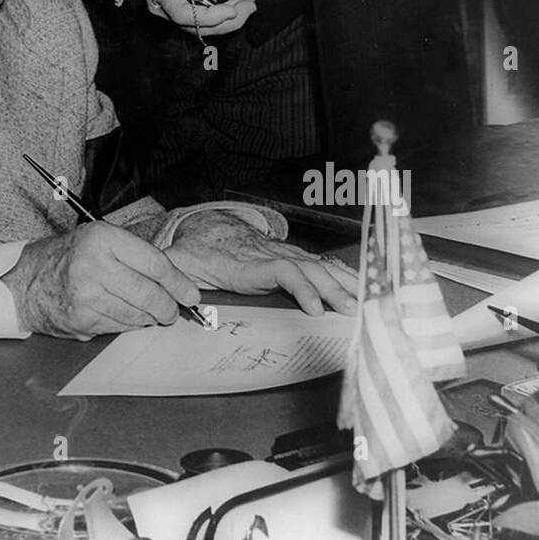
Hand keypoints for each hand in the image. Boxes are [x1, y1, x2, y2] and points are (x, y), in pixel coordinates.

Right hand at [2, 221, 201, 338]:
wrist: (26, 281)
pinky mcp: (82, 318)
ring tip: (149, 313)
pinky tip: (124, 316)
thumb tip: (175, 280)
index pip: (154, 263)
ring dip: (150, 318)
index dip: (178, 282)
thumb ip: (134, 255)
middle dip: (168, 307)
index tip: (190, 293)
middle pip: (150, 293)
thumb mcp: (99, 240)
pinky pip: (120, 327)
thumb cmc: (67, 258)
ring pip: (138, 314)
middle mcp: (94, 264)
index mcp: (103, 238)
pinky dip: (129, 325)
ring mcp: (87, 294)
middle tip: (173, 311)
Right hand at [119, 0, 260, 37]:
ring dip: (232, 16)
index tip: (233, 9)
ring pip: (204, 27)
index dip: (210, 17)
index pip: (184, 14)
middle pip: (198, 26)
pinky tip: (241, 0)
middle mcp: (163, 8)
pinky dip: (224, 13)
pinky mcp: (181, 13)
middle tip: (253, 0)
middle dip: (230, 17)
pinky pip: (203, 21)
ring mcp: (171, 13)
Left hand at [165, 211, 358, 315]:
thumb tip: (173, 296)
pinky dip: (343, 275)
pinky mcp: (291, 258)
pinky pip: (320, 265)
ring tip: (365, 304)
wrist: (208, 228)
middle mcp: (270, 255)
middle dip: (332, 289)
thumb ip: (175, 277)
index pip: (280, 271)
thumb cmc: (196, 251)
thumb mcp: (179, 263)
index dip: (299, 286)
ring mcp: (284, 254)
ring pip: (318, 265)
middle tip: (351, 311)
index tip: (314, 308)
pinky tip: (362, 287)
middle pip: (308, 268)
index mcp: (247, 262)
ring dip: (343, 283)